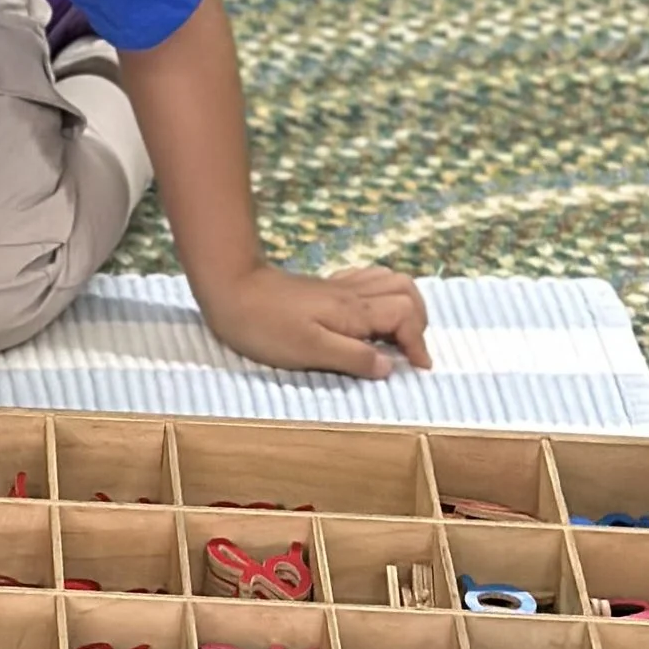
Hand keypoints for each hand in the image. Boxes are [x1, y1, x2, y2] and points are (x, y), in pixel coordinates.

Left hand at [201, 261, 430, 379]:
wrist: (230, 290)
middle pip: (407, 293)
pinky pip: (367, 280)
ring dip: (403, 306)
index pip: (406, 316)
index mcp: (354, 312)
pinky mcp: (324, 287)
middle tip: (409, 351)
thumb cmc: (264, 326)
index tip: (418, 368)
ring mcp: (339, 288)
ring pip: (390, 281)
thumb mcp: (309, 350)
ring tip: (396, 334)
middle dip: (418, 322)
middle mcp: (353, 295)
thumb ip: (353, 358)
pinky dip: (380, 294)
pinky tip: (368, 314)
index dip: (418, 343)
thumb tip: (390, 367)